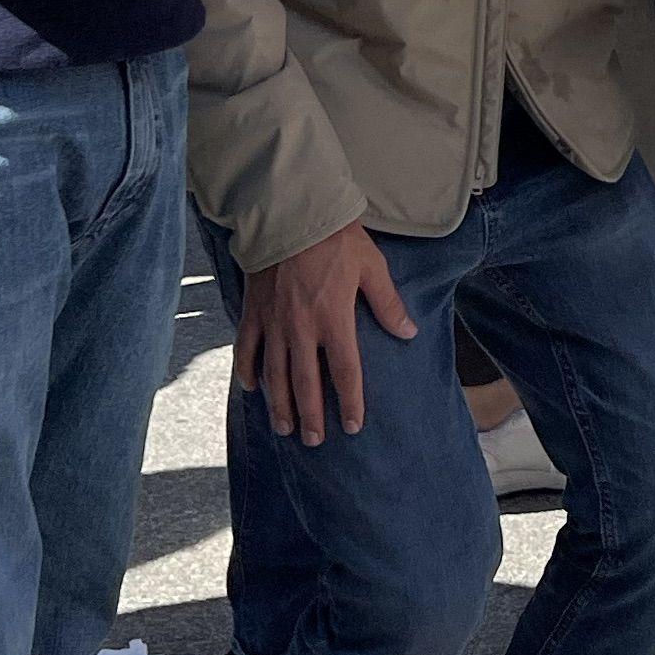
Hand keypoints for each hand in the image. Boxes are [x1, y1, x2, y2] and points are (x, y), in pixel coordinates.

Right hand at [237, 220, 411, 443]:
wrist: (290, 213)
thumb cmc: (336, 239)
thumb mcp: (371, 267)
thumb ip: (387, 303)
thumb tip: (408, 332)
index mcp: (334, 319)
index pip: (345, 372)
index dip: (350, 402)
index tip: (353, 426)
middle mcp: (301, 328)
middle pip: (305, 383)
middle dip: (311, 416)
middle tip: (313, 441)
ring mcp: (273, 322)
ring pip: (274, 374)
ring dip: (279, 404)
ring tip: (285, 428)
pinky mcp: (253, 311)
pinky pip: (246, 348)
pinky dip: (247, 371)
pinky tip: (251, 389)